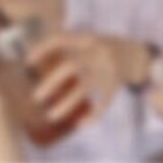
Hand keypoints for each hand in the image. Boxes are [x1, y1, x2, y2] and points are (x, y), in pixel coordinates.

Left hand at [26, 32, 151, 125]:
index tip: (27, 61)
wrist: (136, 54)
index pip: (61, 40)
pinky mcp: (115, 86)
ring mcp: (107, 71)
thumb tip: (33, 54)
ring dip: (66, 104)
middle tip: (36, 97)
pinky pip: (103, 103)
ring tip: (50, 116)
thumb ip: (67, 44)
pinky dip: (92, 115)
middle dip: (51, 83)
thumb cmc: (102, 48)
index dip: (43, 49)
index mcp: (87, 39)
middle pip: (71, 67)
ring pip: (84, 89)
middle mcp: (97, 53)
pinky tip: (79, 124)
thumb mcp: (88, 39)